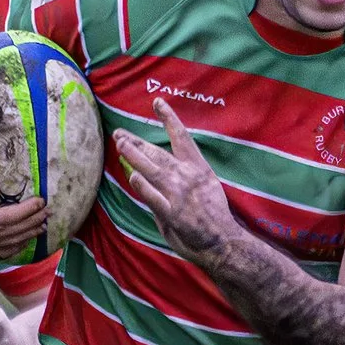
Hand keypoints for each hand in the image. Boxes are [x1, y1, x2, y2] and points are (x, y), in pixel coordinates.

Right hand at [0, 158, 46, 260]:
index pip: (2, 221)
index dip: (24, 212)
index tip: (40, 201)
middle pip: (5, 236)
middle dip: (29, 224)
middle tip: (47, 213)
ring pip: (0, 248)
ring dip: (23, 238)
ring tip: (40, 227)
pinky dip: (9, 248)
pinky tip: (21, 241)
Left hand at [113, 100, 239, 264]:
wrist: (224, 242)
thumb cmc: (214, 217)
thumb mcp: (206, 189)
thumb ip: (183, 181)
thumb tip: (163, 176)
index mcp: (198, 168)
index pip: (181, 137)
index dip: (168, 118)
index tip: (157, 102)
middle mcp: (187, 176)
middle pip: (158, 152)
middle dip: (137, 141)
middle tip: (119, 133)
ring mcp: (178, 195)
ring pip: (152, 169)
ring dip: (134, 155)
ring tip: (120, 144)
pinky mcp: (171, 214)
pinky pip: (153, 197)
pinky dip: (142, 186)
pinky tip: (132, 176)